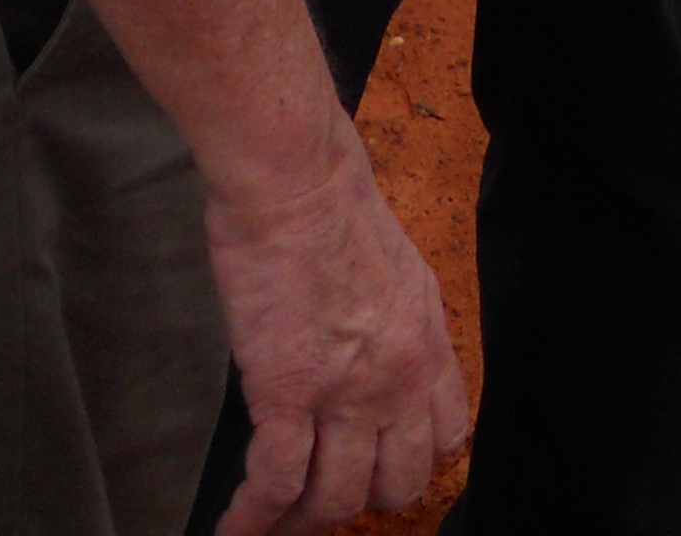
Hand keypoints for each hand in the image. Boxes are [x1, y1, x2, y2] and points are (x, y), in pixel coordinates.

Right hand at [206, 120, 469, 530]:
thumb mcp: (396, 264)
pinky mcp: (288, 394)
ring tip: (275, 525)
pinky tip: (232, 529)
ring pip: (338, 497)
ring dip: (305, 521)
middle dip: (363, 499)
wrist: (296, 180)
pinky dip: (253, 519)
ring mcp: (347, 392)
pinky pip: (277, 483)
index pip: (447, 433)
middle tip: (326, 497)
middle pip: (397, 481)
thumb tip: (369, 351)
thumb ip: (393, 319)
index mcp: (427, 339)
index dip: (415, 459)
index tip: (384, 465)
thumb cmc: (331, 201)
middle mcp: (399, 377)